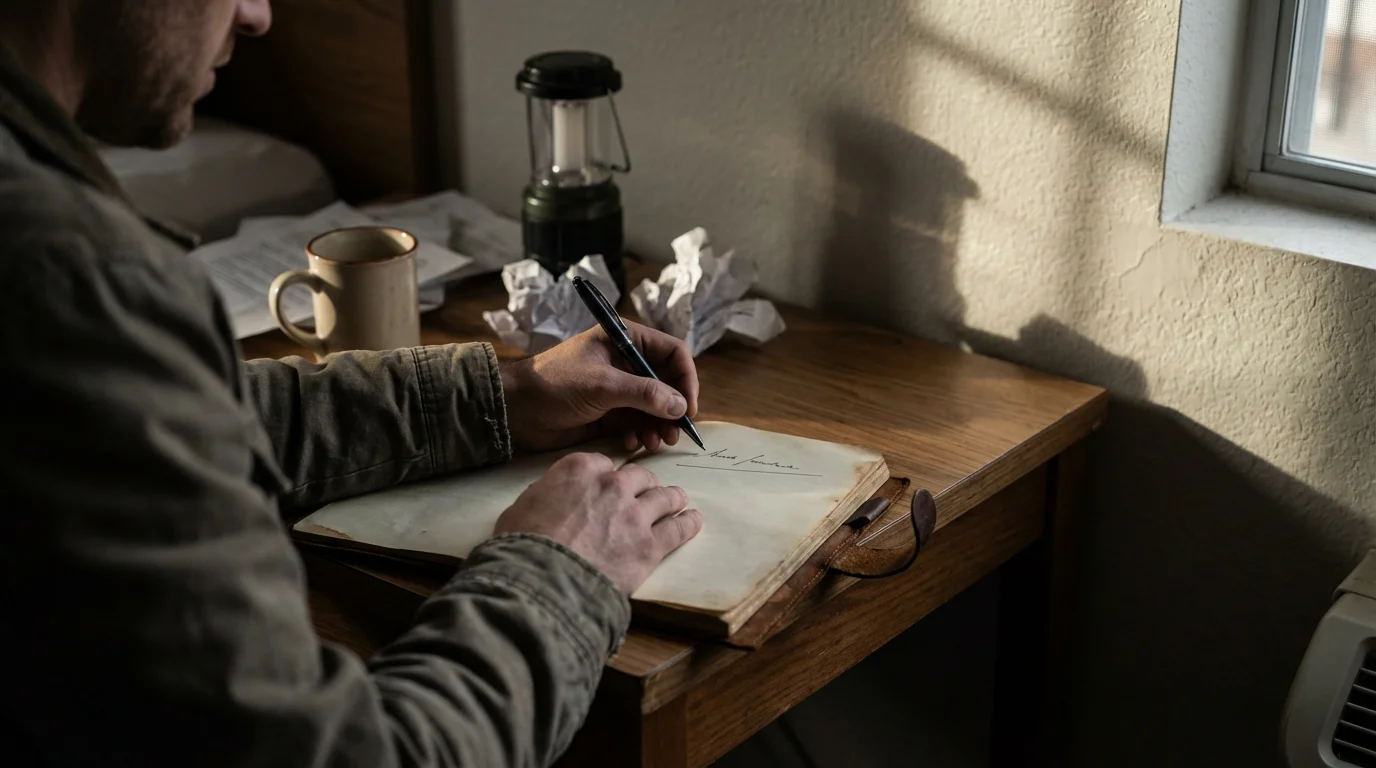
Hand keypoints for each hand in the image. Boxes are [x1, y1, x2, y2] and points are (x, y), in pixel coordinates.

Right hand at [493, 452, 702, 593]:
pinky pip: (678, 528)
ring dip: (672, 497)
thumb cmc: (523, 545)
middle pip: (639, 476)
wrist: (543, 579)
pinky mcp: (650, 545)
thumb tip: (549, 498)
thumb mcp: (521, 508)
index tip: (608, 486)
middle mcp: (612, 485)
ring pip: (665, 496)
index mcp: (580, 470)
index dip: (606, 476)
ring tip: (679, 501)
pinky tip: (693, 521)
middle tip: (646, 493)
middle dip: (643, 484)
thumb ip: (544, 496)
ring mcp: (635, 514)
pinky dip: (688, 523)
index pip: (603, 463)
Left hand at [499, 321, 698, 452]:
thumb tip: (680, 406)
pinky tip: (630, 444)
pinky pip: (637, 424)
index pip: (673, 353)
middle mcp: (627, 362)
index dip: (686, 379)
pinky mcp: (609, 413)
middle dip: (672, 410)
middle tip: (674, 435)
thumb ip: (644, 394)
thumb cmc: (555, 384)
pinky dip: (639, 434)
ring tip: (654, 444)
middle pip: (668, 384)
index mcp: (626, 340)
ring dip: (658, 426)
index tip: (688, 408)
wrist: (516, 409)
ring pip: (655, 408)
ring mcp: (619, 389)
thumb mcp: (602, 385)